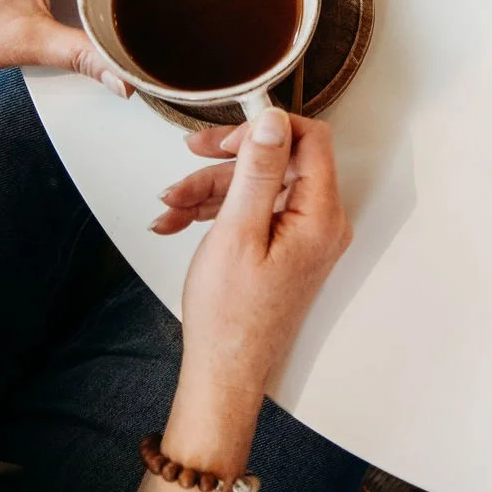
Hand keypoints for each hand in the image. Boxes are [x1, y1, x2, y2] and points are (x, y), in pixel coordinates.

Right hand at [164, 109, 349, 470]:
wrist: (224, 370)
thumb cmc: (230, 315)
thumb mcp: (238, 232)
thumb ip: (258, 172)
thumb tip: (274, 120)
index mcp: (321, 215)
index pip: (311, 140)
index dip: (267, 130)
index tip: (226, 137)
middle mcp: (322, 222)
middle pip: (279, 161)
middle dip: (226, 161)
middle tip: (187, 157)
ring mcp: (305, 235)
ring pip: (259, 186)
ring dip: (210, 189)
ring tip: (169, 207)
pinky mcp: (285, 246)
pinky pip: (255, 211)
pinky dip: (216, 211)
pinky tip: (178, 220)